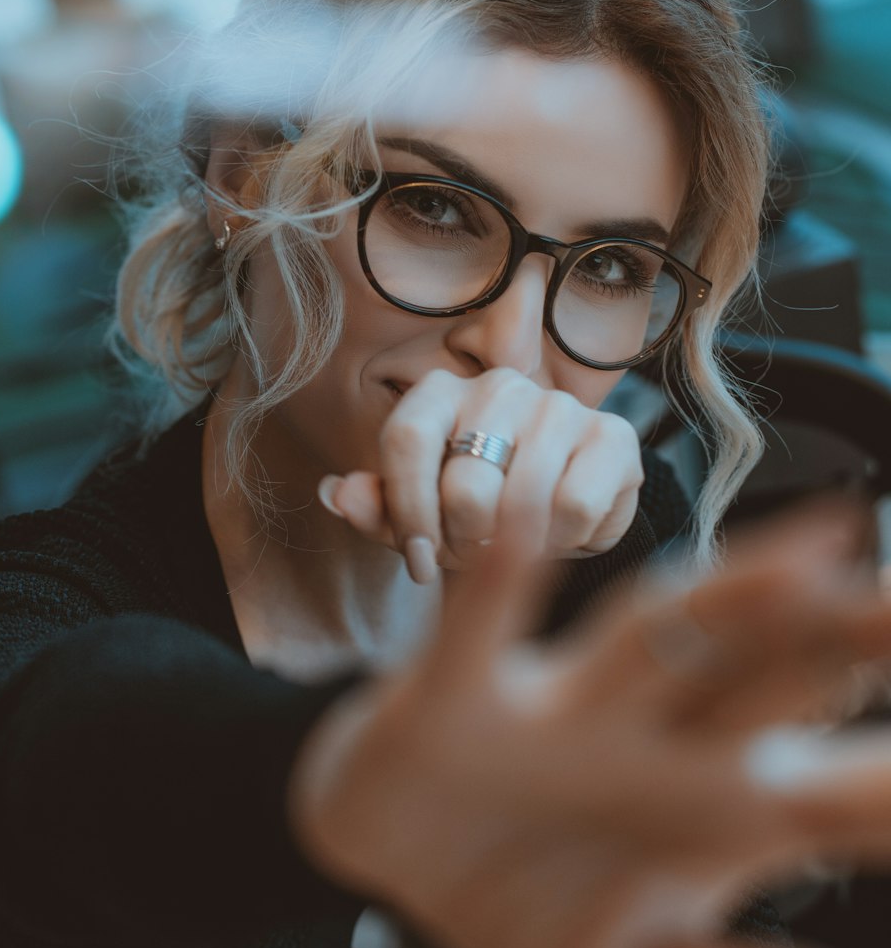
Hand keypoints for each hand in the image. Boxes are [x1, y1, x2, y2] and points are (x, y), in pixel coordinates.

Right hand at [289, 504, 890, 947]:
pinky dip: (500, 579)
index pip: (832, 792)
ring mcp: (558, 706)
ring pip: (654, 638)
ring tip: (813, 556)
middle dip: (853, 643)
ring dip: (727, 598)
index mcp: (711, 807)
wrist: (394, 855)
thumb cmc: (527, 905)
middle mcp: (652, 737)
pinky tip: (523, 518)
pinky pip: (480, 627)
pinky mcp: (457, 689)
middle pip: (769, 677)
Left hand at [318, 368, 643, 581]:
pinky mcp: (613, 436)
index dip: (407, 511)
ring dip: (515, 547)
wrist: (560, 517)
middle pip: (464, 481)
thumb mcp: (418, 520)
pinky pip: (575, 508)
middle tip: (474, 555)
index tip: (418, 562)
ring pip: (522, 499)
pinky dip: (564, 541)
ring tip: (513, 551)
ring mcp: (559, 405)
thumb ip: (376, 509)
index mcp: (439, 392)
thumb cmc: (475, 514)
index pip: (405, 439)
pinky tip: (559, 536)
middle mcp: (499, 385)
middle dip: (465, 541)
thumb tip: (336, 493)